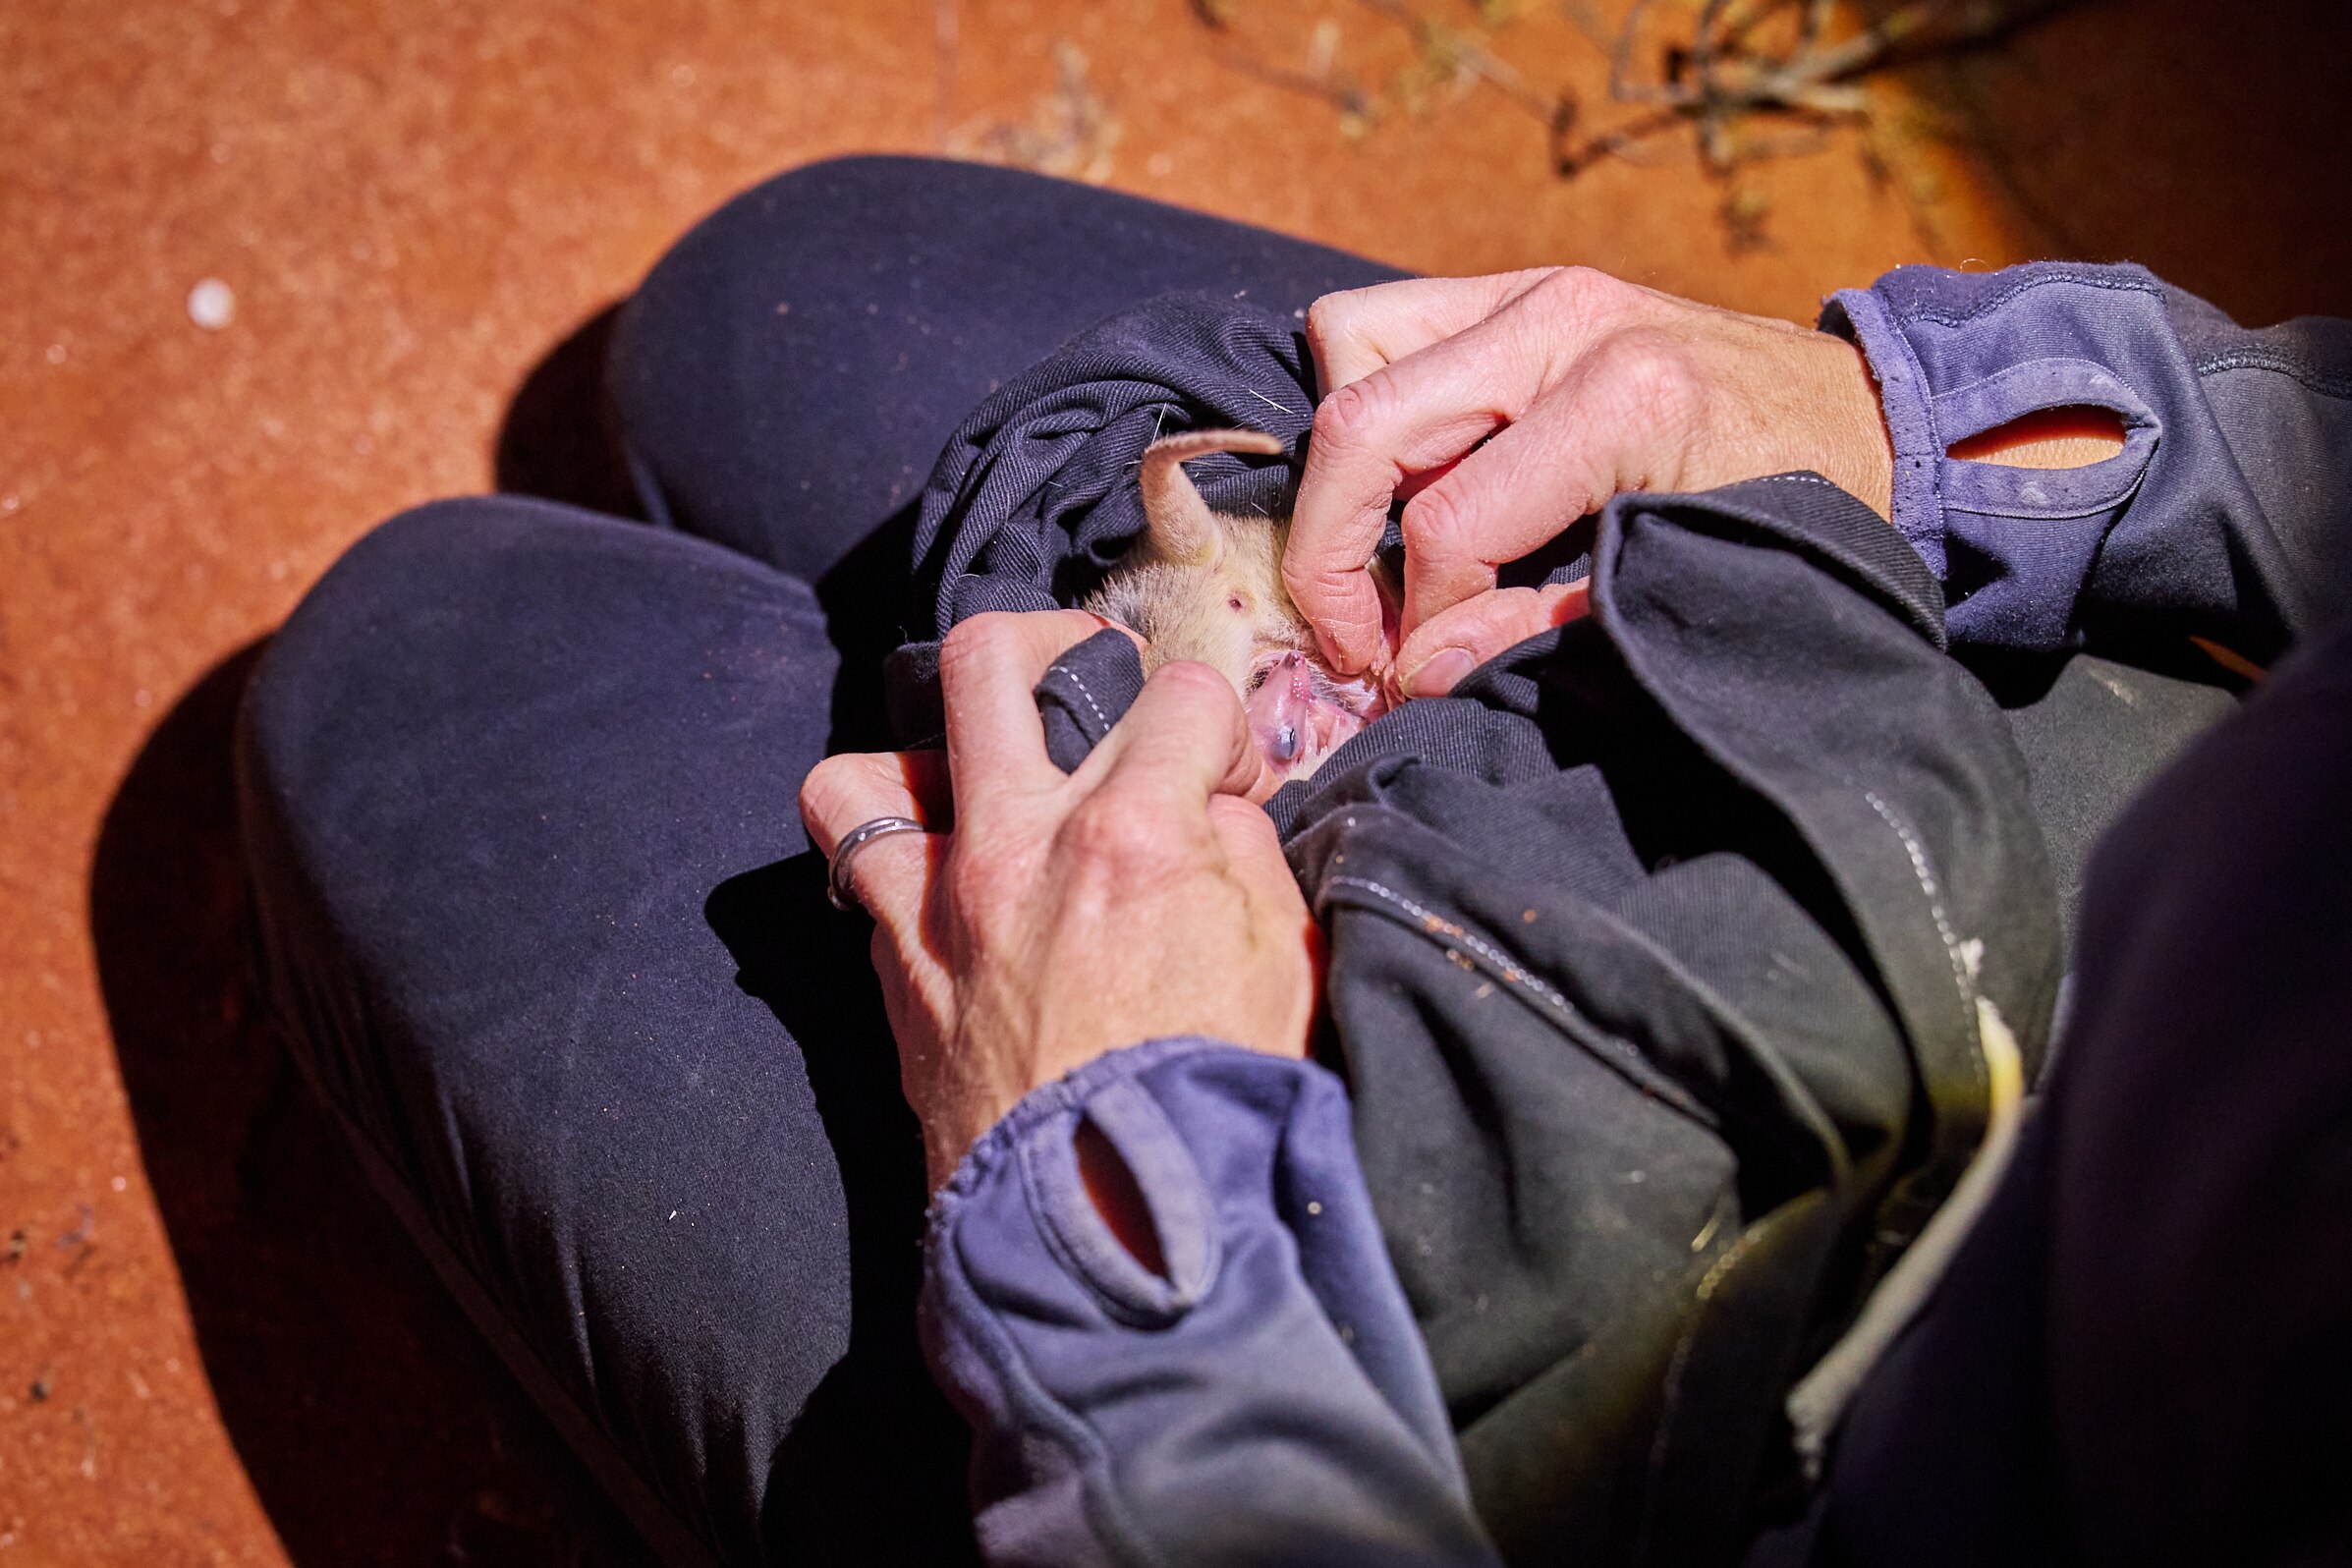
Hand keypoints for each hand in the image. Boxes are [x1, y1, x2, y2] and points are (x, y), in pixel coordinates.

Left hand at [799, 610, 1319, 1190]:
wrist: (1119, 1232)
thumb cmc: (1219, 1103)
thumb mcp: (1290, 960)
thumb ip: (1245, 854)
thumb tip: (1209, 808)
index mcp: (1139, 833)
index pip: (1184, 696)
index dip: (1219, 729)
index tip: (1227, 783)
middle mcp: (1024, 843)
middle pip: (996, 656)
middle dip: (1057, 645)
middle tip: (1095, 689)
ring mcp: (943, 903)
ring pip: (878, 758)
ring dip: (930, 753)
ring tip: (981, 778)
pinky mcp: (898, 966)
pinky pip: (851, 858)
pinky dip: (887, 843)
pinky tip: (939, 866)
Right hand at [1284, 267, 1895, 696]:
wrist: (1880, 423)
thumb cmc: (1799, 520)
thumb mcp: (1685, 593)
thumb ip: (1542, 630)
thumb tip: (1414, 669)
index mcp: (1624, 399)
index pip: (1447, 524)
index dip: (1416, 621)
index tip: (1415, 674)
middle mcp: (1567, 322)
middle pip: (1364, 426)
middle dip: (1330, 550)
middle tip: (1349, 635)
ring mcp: (1540, 290)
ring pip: (1352, 347)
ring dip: (1342, 462)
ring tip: (1375, 545)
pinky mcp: (1527, 287)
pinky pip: (1387, 324)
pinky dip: (1371, 401)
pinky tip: (1411, 478)